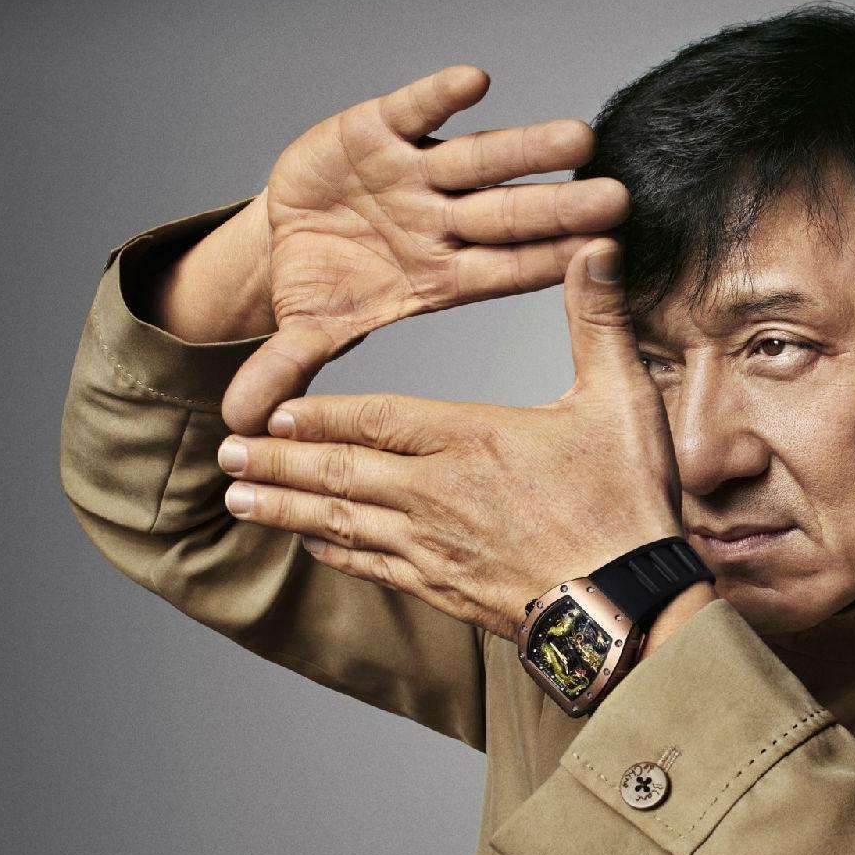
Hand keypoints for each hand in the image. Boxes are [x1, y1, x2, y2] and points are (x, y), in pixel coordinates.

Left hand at [215, 239, 684, 638]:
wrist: (630, 606)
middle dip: (276, 459)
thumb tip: (597, 248)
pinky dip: (333, 550)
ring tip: (237, 495)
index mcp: (471, 438)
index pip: (375, 418)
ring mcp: (434, 547)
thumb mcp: (621, 399)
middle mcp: (436, 492)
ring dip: (284, 507)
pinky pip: (371, 566)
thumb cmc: (627, 503)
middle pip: (338, 470)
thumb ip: (597, 321)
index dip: (320, 412)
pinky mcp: (445, 590)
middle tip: (225, 453)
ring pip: (340, 522)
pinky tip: (310, 543)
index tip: (274, 408)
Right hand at [221, 64, 629, 433]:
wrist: (291, 228)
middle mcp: (442, 221)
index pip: (508, 271)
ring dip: (527, 149)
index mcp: (441, 274)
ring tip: (579, 137)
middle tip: (617, 200)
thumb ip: (288, 368)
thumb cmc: (324, 284)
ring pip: (480, 159)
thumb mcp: (308, 331)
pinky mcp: (382, 129)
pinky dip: (439, 96)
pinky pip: (416, 109)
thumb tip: (241, 423)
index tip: (602, 260)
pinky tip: (476, 82)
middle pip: (511, 215)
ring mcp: (418, 174)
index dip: (550, 264)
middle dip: (560, 208)